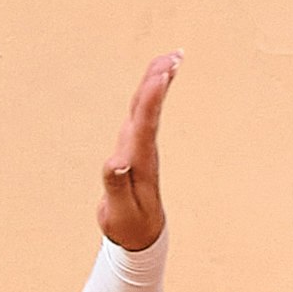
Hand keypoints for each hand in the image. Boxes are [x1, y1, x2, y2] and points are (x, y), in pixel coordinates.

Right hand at [99, 53, 181, 249]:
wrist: (141, 235)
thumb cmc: (128, 224)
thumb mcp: (119, 210)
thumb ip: (117, 185)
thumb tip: (117, 161)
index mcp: (140, 161)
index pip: (146, 125)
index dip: (153, 99)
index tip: (162, 74)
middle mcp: (143, 149)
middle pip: (150, 109)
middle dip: (160, 81)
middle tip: (175, 55)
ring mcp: (141, 147)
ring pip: (148, 108)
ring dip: (158, 82)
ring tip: (171, 59)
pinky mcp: (137, 148)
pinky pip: (144, 114)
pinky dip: (150, 95)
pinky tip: (156, 81)